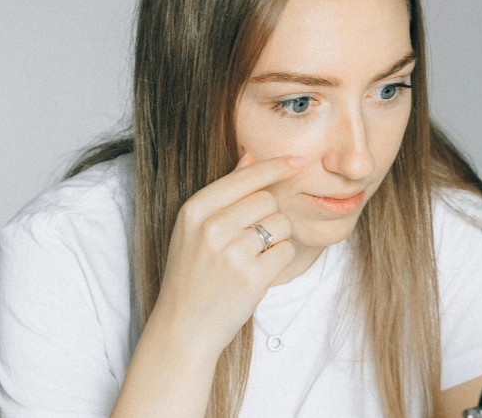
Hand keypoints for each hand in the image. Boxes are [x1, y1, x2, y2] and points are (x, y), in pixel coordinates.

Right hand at [152, 153, 304, 357]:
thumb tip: (251, 155)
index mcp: (195, 210)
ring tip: (250, 259)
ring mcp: (232, 253)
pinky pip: (286, 251)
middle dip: (268, 217)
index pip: (246, 177)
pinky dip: (279, 261)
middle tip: (249, 242)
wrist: (184, 326)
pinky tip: (257, 274)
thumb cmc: (192, 273)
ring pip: (281, 224)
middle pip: (268, 200)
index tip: (298, 161)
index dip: (276, 166)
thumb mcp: (194, 228)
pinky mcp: (252, 277)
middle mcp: (212, 227)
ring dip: (276, 240)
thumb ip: (224, 192)